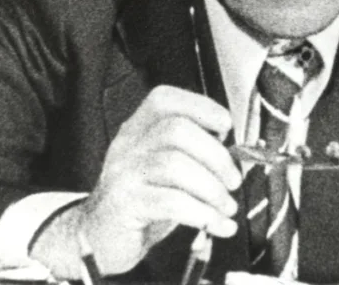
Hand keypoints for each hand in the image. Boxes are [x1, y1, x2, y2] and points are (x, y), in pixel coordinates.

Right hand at [36, 85, 240, 275]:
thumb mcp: (165, 170)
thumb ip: (194, 154)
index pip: (165, 100)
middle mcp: (128, 145)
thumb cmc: (141, 200)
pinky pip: (171, 202)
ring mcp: (124, 174)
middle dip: (216, 155)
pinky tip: (216, 224)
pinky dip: (203, 214)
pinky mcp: (125, 204)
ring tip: (226, 207)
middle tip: (232, 181)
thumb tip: (239, 153)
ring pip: (175, 165)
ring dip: (212, 189)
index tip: (227, 128)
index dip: (202, 107)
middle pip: (176, 130)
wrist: (99, 238)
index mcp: (138, 129)